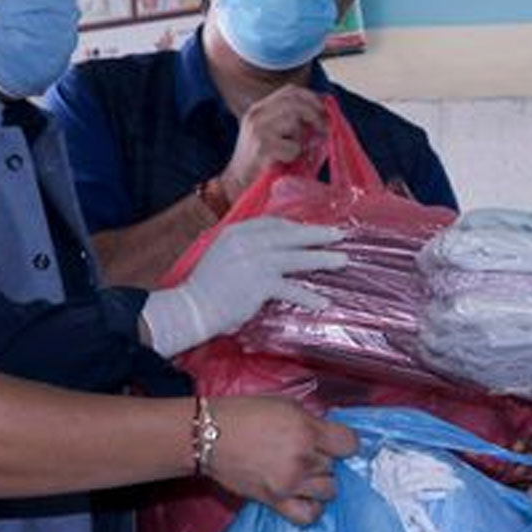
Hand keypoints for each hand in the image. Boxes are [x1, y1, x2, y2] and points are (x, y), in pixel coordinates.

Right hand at [143, 217, 347, 356]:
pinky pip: (292, 289)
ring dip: (322, 259)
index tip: (312, 232)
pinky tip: (322, 302)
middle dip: (318, 234)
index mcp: (237, 231)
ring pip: (297, 257)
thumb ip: (245, 249)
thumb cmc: (205, 289)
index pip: (274, 223)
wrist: (190, 308)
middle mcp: (247, 241)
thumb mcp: (223, 255)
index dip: (297, 228)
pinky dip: (308, 297)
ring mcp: (255, 260)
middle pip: (291, 234)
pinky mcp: (260, 283)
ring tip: (342, 260)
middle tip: (340, 235)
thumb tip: (273, 252)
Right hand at [208, 395, 357, 524]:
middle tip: (309, 453)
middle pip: (336, 467)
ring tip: (305, 473)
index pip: (350, 444)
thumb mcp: (286, 406)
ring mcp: (290, 484)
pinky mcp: (276, 502)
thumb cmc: (244, 414)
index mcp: (307, 431)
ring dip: (320, 482)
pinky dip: (312, 508)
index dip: (344, 442)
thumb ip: (312, 423)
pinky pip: (308, 516)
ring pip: (329, 491)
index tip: (335, 441)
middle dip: (326, 459)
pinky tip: (305, 496)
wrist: (208, 436)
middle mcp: (303, 459)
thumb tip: (328, 436)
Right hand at [219, 85, 327, 197]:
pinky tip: (283, 163)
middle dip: (315, 114)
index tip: (324, 110)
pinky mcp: (263, 147)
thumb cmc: (260, 163)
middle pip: (294, 101)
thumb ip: (291, 122)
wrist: (236, 185)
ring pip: (294, 122)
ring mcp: (258, 129)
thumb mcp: (272, 135)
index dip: (311, 97)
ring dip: (301, 139)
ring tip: (292, 152)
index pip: (290, 91)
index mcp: (259, 109)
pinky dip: (294, 157)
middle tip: (324, 129)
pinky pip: (293, 147)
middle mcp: (256, 114)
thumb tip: (323, 115)